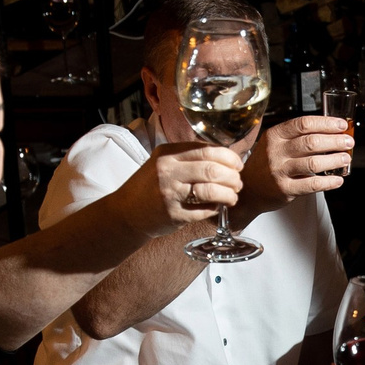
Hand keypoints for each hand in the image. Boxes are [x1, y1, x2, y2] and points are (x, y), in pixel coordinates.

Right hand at [114, 141, 245, 233]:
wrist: (126, 212)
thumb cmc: (149, 186)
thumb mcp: (163, 162)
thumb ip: (188, 157)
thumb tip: (225, 156)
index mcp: (167, 154)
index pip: (206, 150)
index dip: (228, 157)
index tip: (237, 164)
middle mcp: (167, 171)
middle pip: (212, 169)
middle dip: (232, 177)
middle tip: (238, 182)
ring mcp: (170, 194)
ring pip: (211, 190)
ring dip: (229, 194)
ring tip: (232, 196)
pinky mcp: (174, 215)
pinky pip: (204, 210)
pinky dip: (216, 208)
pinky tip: (217, 207)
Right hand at [239, 115, 355, 213]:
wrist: (249, 189)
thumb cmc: (267, 164)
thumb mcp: (275, 144)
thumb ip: (296, 137)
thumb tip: (332, 133)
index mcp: (275, 135)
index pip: (304, 124)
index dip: (326, 123)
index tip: (341, 125)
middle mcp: (276, 151)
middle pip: (311, 142)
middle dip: (335, 141)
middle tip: (348, 142)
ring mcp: (279, 171)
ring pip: (313, 162)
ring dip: (334, 160)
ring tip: (345, 158)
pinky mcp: (285, 189)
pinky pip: (312, 184)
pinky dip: (328, 182)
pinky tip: (337, 179)